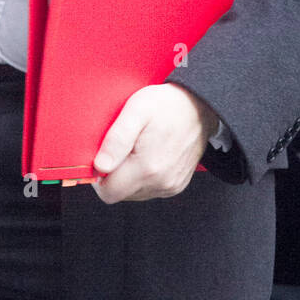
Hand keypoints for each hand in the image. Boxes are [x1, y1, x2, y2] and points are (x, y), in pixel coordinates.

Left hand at [92, 83, 219, 203]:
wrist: (200, 105)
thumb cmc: (168, 104)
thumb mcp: (137, 109)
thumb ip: (116, 139)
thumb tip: (99, 166)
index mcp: (148, 167)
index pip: (108, 192)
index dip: (99, 177)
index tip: (104, 156)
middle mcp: (161, 182)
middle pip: (121, 194)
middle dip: (114, 175)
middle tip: (123, 147)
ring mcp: (171, 186)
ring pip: (134, 194)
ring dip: (129, 176)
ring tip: (137, 149)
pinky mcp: (177, 185)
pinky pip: (149, 190)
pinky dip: (143, 177)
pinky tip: (149, 155)